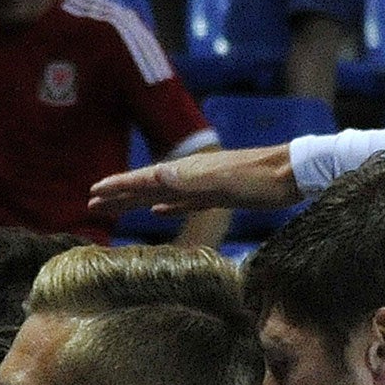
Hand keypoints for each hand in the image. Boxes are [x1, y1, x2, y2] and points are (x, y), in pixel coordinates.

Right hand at [88, 144, 299, 220]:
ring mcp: (203, 184)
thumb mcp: (222, 183)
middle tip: (92, 204)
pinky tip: (160, 211)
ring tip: (116, 207)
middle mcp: (190, 175)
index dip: (118, 187)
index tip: (93, 193)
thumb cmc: (260, 180)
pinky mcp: (218, 194)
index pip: (143, 179)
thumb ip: (189, 183)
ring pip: (161, 194)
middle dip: (119, 195)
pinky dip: (168, 207)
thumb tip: (155, 179)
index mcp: (187, 172)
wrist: (292, 174)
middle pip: (146, 186)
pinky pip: (184, 202)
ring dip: (137, 201)